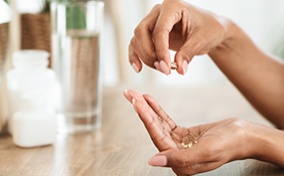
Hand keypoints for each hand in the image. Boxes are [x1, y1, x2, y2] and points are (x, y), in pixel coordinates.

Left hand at [123, 89, 255, 174]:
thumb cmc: (229, 144)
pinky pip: (166, 121)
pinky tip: (149, 100)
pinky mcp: (183, 135)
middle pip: (154, 129)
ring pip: (158, 124)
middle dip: (141, 110)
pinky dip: (158, 110)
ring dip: (147, 108)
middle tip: (130, 94)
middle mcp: (176, 155)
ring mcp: (179, 144)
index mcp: (180, 163)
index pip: (157, 137)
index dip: (145, 119)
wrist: (244, 136)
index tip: (136, 102)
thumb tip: (153, 161)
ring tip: (136, 94)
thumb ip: (179, 158)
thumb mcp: (206, 151)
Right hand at [128, 0, 230, 74]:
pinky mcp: (150, 33)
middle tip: (164, 70)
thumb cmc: (209, 29)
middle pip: (141, 32)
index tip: (167, 68)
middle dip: (150, 54)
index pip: (160, 29)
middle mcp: (159, 11)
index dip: (161, 51)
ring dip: (146, 57)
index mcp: (173, 6)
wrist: (211, 30)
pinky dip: (135, 56)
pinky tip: (138, 68)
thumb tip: (180, 70)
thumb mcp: (202, 40)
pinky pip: (136, 44)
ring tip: (163, 70)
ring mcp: (152, 21)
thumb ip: (189, 53)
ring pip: (137, 39)